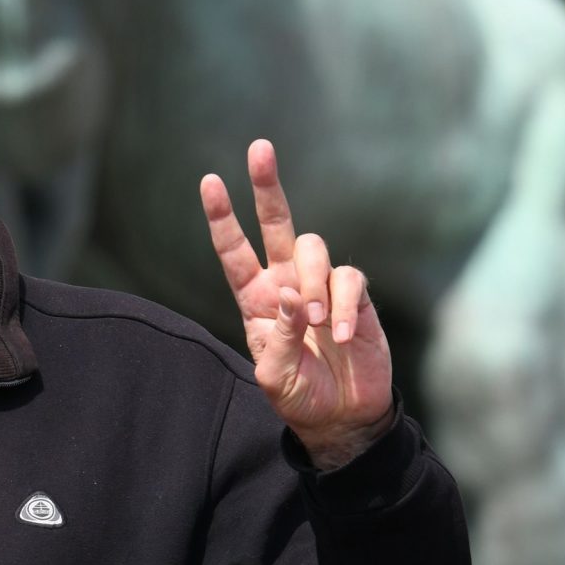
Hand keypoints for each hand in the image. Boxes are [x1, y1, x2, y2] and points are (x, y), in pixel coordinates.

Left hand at [201, 139, 395, 465]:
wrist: (343, 416)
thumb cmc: (300, 396)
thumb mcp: (274, 377)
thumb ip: (279, 336)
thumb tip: (291, 294)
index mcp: (257, 300)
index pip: (234, 252)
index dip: (222, 218)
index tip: (210, 181)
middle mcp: (287, 284)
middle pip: (277, 223)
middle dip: (267, 185)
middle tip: (260, 148)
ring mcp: (322, 286)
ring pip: (314, 250)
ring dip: (312, 283)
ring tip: (315, 326)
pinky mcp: (354, 296)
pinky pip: (348, 280)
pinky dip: (342, 306)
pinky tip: (338, 335)